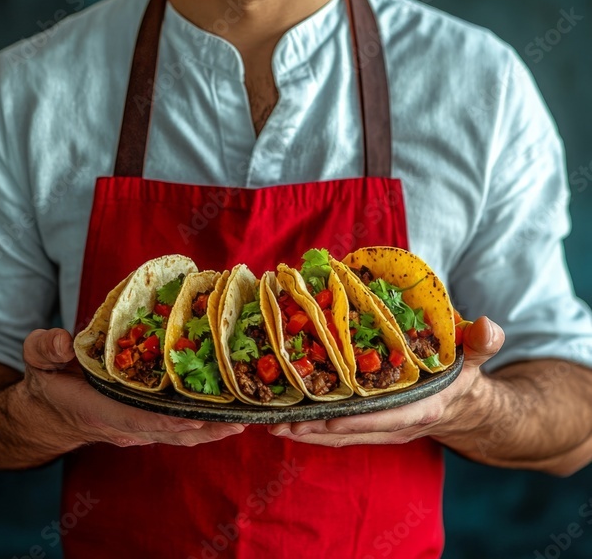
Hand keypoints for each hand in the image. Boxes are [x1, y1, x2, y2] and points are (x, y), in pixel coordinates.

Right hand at [21, 327, 244, 448]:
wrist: (48, 412)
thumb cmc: (48, 382)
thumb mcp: (38, 361)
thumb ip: (45, 349)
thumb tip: (62, 342)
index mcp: (99, 409)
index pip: (136, 418)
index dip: (166, 419)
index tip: (195, 418)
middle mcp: (124, 425)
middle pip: (170, 430)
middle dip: (204, 426)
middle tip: (239, 418)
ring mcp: (136, 428)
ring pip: (179, 433)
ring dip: (211, 429)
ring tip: (245, 418)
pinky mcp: (146, 425)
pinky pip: (178, 429)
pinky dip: (204, 426)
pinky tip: (228, 417)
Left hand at [267, 316, 503, 445]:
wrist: (470, 409)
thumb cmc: (465, 375)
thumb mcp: (474, 355)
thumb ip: (481, 342)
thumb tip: (489, 326)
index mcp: (422, 405)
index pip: (385, 416)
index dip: (356, 418)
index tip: (325, 419)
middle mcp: (398, 423)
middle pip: (353, 430)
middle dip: (317, 428)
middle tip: (279, 422)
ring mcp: (384, 428)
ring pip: (341, 435)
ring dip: (309, 431)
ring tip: (271, 424)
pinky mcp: (373, 425)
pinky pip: (341, 431)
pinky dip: (316, 428)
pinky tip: (288, 420)